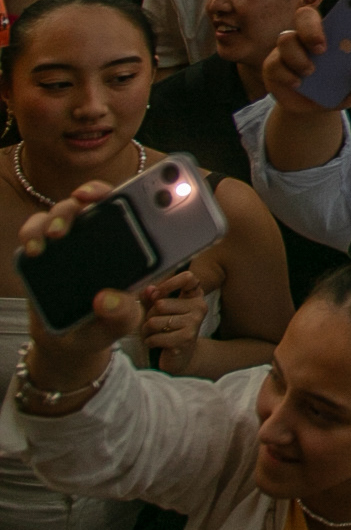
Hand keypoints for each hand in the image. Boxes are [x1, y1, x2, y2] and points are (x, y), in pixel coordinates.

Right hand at [16, 182, 144, 372]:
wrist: (70, 342)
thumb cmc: (106, 322)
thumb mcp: (123, 322)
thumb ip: (123, 313)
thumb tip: (106, 300)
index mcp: (130, 244)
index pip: (137, 207)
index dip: (137, 190)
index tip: (133, 187)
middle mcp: (100, 234)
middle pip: (97, 200)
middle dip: (92, 191)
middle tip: (85, 198)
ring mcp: (70, 240)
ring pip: (65, 210)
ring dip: (59, 215)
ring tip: (55, 234)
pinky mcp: (43, 252)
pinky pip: (35, 231)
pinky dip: (33, 233)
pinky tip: (34, 249)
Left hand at [138, 266, 209, 373]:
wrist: (181, 357)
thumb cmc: (169, 329)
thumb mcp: (163, 310)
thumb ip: (154, 297)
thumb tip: (149, 290)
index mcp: (195, 296)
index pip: (188, 277)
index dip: (168, 283)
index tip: (155, 294)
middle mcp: (199, 307)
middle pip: (160, 304)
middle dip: (149, 316)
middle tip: (151, 323)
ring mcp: (193, 324)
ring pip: (154, 322)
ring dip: (146, 330)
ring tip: (151, 334)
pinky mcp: (184, 339)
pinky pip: (155, 337)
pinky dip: (149, 341)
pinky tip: (154, 343)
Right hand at [260, 3, 350, 115]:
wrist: (312, 109)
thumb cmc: (336, 89)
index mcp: (332, 33)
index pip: (336, 10)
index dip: (346, 4)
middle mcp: (307, 36)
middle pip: (304, 16)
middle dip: (313, 27)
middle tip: (322, 47)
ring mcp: (288, 51)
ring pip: (285, 39)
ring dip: (298, 56)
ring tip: (311, 72)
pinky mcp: (273, 68)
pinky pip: (274, 64)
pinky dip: (286, 75)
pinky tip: (298, 83)